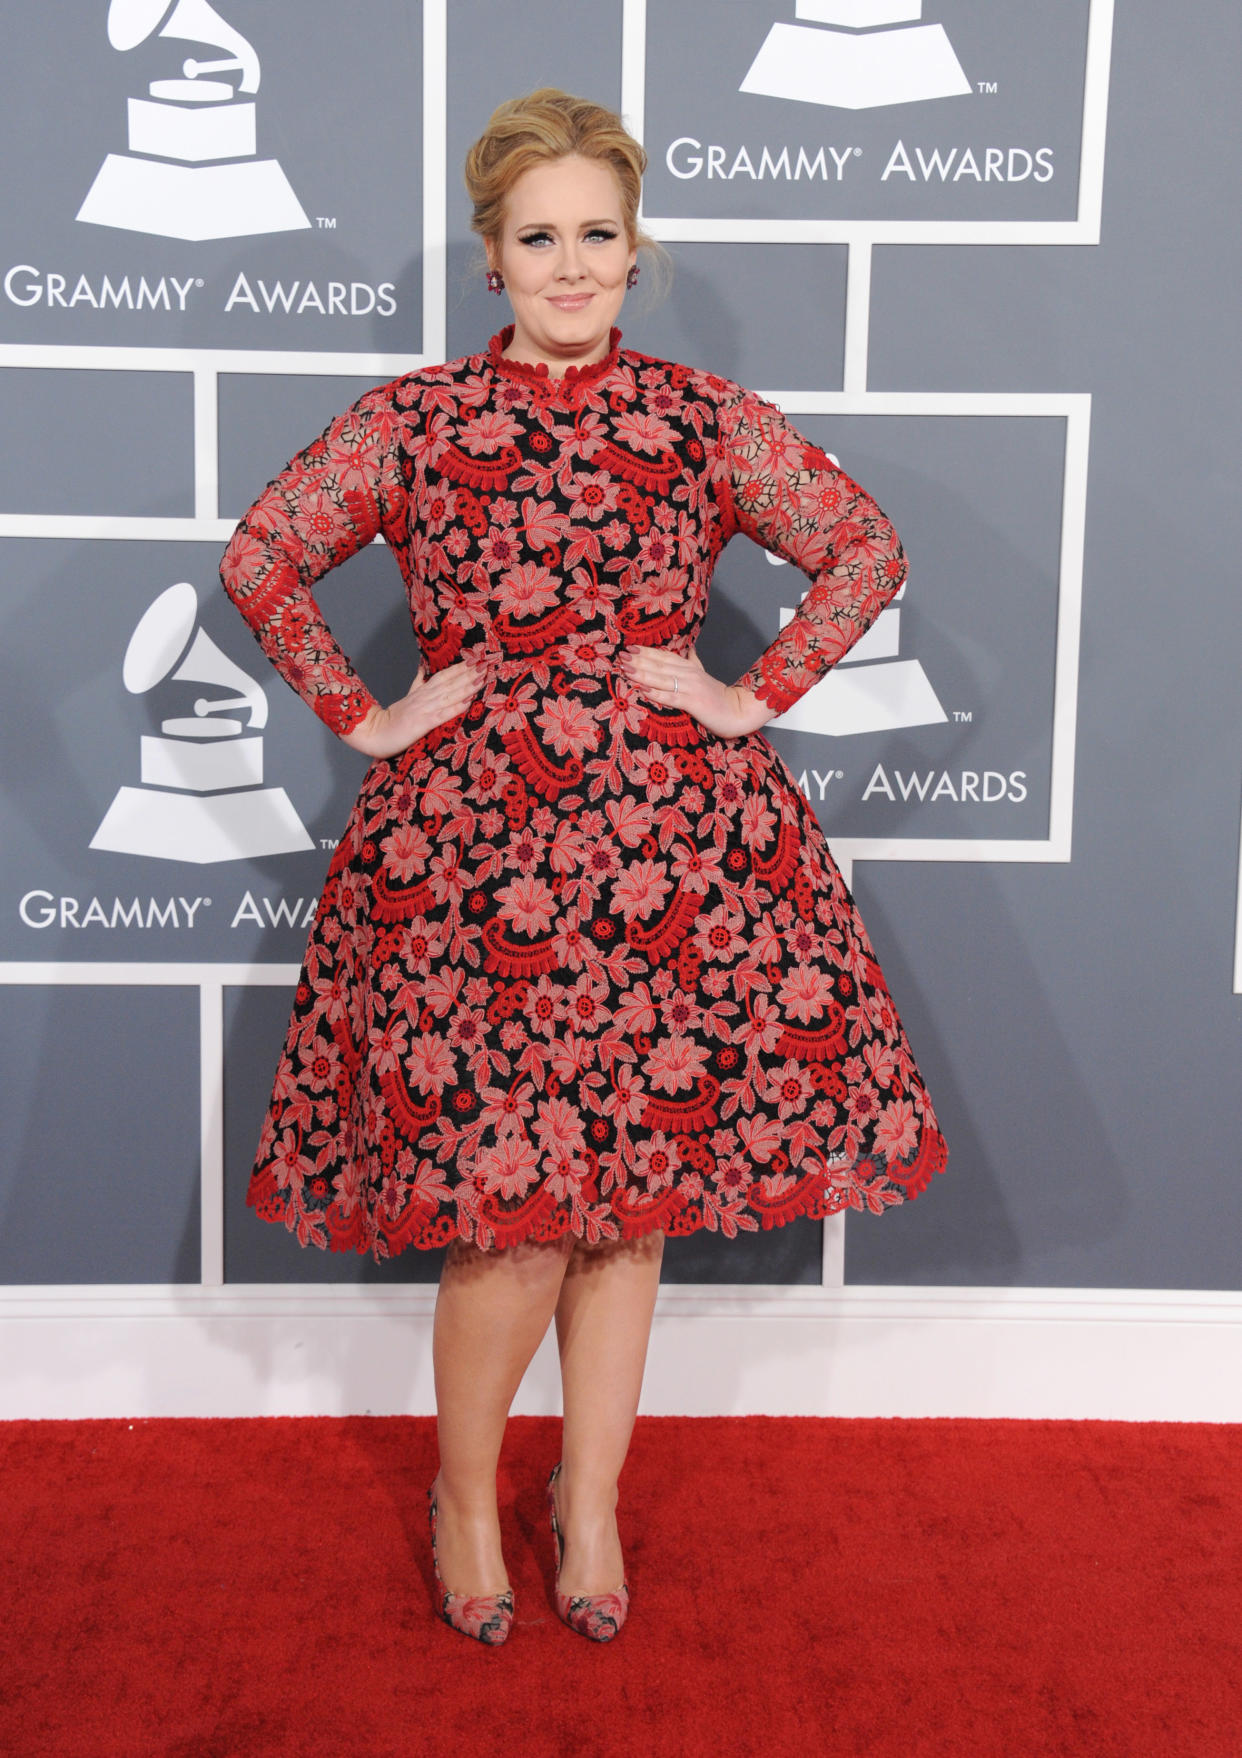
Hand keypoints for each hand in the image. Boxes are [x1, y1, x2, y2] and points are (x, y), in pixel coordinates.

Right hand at [342, 659, 486, 757]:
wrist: (373, 733)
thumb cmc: (392, 719)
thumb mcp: (407, 696)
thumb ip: (417, 683)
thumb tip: (422, 667)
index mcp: (422, 691)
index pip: (444, 675)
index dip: (461, 666)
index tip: (476, 658)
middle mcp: (424, 697)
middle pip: (450, 681)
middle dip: (468, 672)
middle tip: (485, 662)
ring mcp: (424, 709)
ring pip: (449, 695)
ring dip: (467, 686)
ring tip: (482, 677)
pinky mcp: (422, 724)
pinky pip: (442, 714)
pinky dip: (456, 707)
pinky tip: (468, 702)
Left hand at [619, 645, 772, 738]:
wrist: (739, 711)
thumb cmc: (719, 697)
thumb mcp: (704, 675)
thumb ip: (694, 661)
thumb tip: (688, 648)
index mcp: (689, 667)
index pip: (664, 656)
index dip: (646, 651)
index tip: (629, 647)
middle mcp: (688, 674)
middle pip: (659, 664)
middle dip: (638, 659)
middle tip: (621, 655)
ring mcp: (690, 687)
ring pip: (661, 678)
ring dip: (642, 672)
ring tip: (626, 668)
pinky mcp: (692, 702)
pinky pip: (670, 697)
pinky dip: (654, 692)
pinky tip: (641, 689)